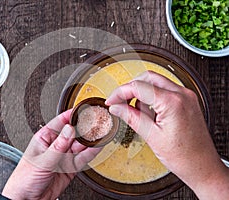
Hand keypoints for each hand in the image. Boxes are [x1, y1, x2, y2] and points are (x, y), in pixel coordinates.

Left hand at [2, 110, 100, 199]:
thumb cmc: (24, 179)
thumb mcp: (42, 161)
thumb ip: (58, 146)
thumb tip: (69, 130)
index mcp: (44, 138)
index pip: (60, 122)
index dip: (71, 115)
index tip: (82, 110)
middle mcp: (55, 146)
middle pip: (73, 134)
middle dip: (84, 128)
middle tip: (96, 123)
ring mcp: (63, 157)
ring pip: (80, 146)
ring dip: (90, 140)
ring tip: (100, 133)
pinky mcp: (70, 168)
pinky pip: (82, 158)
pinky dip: (91, 153)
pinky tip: (97, 146)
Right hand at [105, 71, 228, 199]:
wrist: (202, 166)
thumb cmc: (184, 156)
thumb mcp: (151, 136)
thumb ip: (131, 117)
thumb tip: (116, 107)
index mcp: (172, 102)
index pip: (138, 86)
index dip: (120, 92)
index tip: (111, 101)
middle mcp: (182, 94)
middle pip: (147, 78)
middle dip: (130, 88)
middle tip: (119, 103)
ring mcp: (186, 96)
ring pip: (156, 82)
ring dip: (141, 92)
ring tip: (137, 113)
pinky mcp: (187, 101)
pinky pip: (165, 90)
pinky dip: (152, 97)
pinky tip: (148, 113)